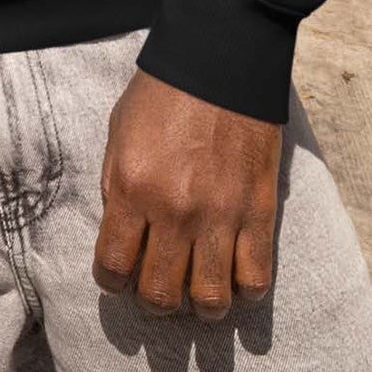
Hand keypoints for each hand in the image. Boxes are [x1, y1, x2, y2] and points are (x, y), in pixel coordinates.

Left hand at [93, 68, 281, 320]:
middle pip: (161, 295)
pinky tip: (234, 282)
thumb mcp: (118, 136)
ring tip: (198, 295)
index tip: (117, 278)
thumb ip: (116, 188)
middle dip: (154, 304)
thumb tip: (123, 236)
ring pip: (211, 299)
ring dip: (201, 308)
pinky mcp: (259, 212)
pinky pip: (256, 278)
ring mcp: (221, 215)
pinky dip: (244, 292)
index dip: (112, 283)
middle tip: (158, 293)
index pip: (114, 267)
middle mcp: (174, 210)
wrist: (220, 63)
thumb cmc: (162, 96)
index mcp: (131, 188)